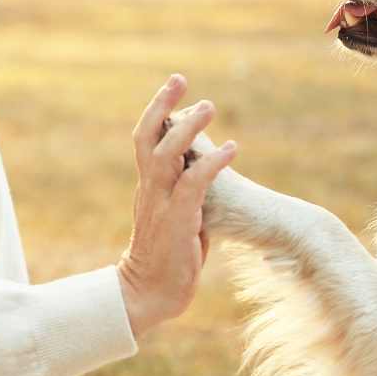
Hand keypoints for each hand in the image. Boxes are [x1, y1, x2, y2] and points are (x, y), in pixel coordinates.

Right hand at [118, 74, 236, 337]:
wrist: (148, 296)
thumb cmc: (168, 258)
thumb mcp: (176, 217)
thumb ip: (185, 193)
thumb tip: (205, 174)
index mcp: (148, 188)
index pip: (145, 140)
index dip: (157, 111)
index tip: (173, 87)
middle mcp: (150, 191)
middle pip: (147, 138)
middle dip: (162, 105)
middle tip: (180, 79)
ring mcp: (161, 206)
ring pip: (166, 156)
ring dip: (188, 128)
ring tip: (209, 105)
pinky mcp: (178, 222)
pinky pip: (193, 185)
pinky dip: (212, 163)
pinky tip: (231, 148)